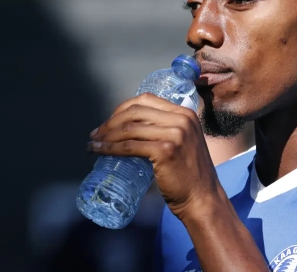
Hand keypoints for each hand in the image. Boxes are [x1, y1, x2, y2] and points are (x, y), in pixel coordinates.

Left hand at [88, 93, 221, 218]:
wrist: (202, 198)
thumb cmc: (190, 174)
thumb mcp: (185, 142)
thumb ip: (169, 130)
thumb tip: (136, 128)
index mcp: (185, 113)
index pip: (147, 100)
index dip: (123, 108)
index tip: (110, 121)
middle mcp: (182, 119)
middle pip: (136, 111)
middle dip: (111, 121)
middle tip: (97, 133)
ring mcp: (175, 134)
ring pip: (130, 128)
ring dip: (107, 135)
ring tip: (94, 143)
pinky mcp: (165, 151)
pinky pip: (130, 146)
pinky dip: (110, 148)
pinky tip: (99, 151)